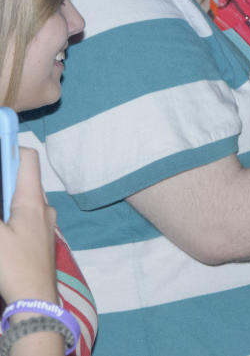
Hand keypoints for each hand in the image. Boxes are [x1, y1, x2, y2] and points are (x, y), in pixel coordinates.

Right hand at [0, 149, 57, 304]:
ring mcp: (44, 223)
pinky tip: (1, 228)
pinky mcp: (40, 239)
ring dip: (5, 198)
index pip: (28, 159)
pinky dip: (9, 215)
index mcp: (32, 200)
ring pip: (22, 199)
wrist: (34, 301)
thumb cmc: (13, 266)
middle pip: (22, 179)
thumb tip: (0, 200)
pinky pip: (24, 217)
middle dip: (2, 177)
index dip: (9, 150)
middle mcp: (43, 206)